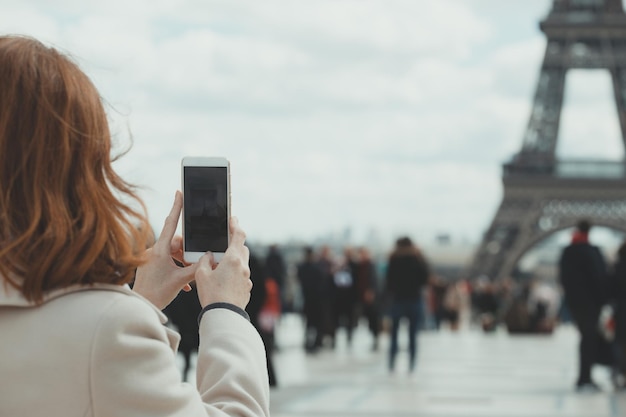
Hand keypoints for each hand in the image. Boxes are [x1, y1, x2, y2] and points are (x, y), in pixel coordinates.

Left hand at [133, 191, 197, 309]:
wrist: (140, 307)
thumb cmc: (157, 294)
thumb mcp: (180, 280)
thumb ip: (196, 268)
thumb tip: (210, 259)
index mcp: (160, 250)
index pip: (171, 223)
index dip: (177, 207)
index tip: (179, 192)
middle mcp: (154, 251)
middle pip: (178, 243)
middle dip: (189, 252)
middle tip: (197, 263)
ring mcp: (152, 258)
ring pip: (175, 254)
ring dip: (185, 264)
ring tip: (190, 277)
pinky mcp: (151, 266)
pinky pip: (169, 262)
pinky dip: (178, 269)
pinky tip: (184, 284)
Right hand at [195, 217, 251, 309]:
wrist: (224, 315)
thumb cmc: (211, 294)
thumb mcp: (201, 274)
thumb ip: (204, 260)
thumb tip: (209, 256)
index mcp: (233, 259)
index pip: (239, 235)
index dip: (236, 225)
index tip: (232, 219)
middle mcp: (243, 267)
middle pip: (242, 249)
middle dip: (234, 245)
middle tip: (223, 245)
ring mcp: (247, 278)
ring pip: (242, 263)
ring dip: (233, 261)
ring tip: (220, 266)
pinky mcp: (246, 288)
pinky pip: (241, 276)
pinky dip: (234, 274)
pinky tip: (223, 281)